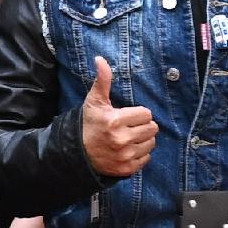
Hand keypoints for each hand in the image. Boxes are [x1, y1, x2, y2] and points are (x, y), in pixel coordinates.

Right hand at [80, 57, 157, 178]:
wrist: (76, 153)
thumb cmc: (88, 125)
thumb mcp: (94, 102)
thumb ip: (102, 81)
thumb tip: (100, 59)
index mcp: (115, 121)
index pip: (146, 114)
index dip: (137, 114)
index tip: (126, 117)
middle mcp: (121, 139)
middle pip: (152, 128)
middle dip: (142, 126)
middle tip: (129, 127)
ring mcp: (125, 155)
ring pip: (151, 143)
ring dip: (143, 140)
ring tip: (129, 138)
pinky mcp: (127, 168)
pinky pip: (146, 158)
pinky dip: (140, 154)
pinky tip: (127, 150)